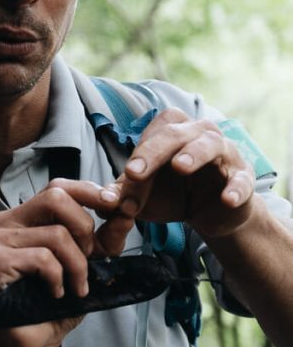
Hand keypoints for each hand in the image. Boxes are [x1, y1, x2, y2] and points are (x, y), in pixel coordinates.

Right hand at [0, 180, 135, 346]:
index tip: (114, 207)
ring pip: (56, 234)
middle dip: (84, 228)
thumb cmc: (53, 303)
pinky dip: (59, 279)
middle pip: (55, 197)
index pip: (58, 186)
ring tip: (74, 287)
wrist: (30, 343)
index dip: (89, 193)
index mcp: (25, 216)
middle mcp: (7, 221)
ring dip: (77, 266)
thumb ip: (105, 237)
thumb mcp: (88, 263)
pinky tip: (54, 294)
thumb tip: (126, 211)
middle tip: (88, 258)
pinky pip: (44, 259)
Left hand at [97, 109, 255, 242]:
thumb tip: (103, 201)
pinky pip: (242, 179)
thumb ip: (122, 194)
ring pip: (212, 145)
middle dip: (155, 150)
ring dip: (195, 153)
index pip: (155, 133)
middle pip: (177, 132)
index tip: (127, 176)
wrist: (211, 215)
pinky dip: (236, 188)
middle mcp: (200, 134)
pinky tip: (226, 199)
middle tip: (135, 171)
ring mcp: (225, 155)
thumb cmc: (173, 194)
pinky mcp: (243, 178)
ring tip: (180, 167)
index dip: (141, 153)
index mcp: (174, 132)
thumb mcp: (144, 195)